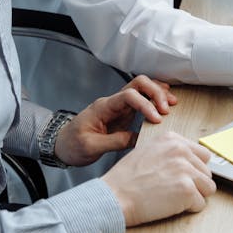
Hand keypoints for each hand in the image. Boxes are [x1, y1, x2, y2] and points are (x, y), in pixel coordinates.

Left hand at [55, 75, 176, 166]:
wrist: (61, 145)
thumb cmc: (72, 145)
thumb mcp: (91, 147)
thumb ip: (115, 142)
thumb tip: (138, 139)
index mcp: (103, 107)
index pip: (129, 96)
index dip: (146, 104)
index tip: (157, 119)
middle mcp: (112, 102)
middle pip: (137, 84)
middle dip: (155, 93)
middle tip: (167, 109)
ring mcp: (118, 107)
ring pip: (141, 89)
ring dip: (157, 93)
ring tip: (172, 104)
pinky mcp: (122, 114)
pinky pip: (140, 100)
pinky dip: (153, 99)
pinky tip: (164, 103)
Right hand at [102, 132, 215, 225]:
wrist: (115, 196)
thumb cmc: (126, 179)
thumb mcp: (149, 152)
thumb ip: (171, 153)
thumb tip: (190, 163)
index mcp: (172, 139)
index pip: (202, 154)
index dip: (194, 169)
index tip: (183, 177)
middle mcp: (181, 150)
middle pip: (207, 171)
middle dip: (195, 183)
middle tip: (174, 190)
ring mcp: (185, 169)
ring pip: (208, 187)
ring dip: (195, 196)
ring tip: (173, 198)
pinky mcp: (187, 190)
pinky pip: (201, 204)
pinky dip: (189, 209)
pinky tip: (171, 205)